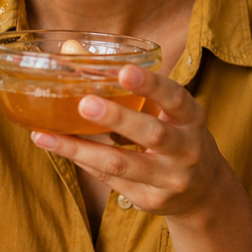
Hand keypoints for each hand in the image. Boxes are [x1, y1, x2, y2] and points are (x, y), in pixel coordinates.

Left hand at [31, 64, 228, 217]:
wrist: (205, 193)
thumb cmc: (177, 136)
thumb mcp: (167, 109)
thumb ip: (127, 82)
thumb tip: (71, 50)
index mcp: (191, 118)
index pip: (175, 98)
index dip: (151, 84)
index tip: (124, 70)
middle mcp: (186, 150)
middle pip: (152, 134)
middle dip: (117, 118)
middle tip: (85, 103)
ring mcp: (169, 179)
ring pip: (122, 164)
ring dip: (81, 149)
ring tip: (46, 135)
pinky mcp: (149, 200)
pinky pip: (109, 179)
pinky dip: (82, 160)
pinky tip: (57, 147)